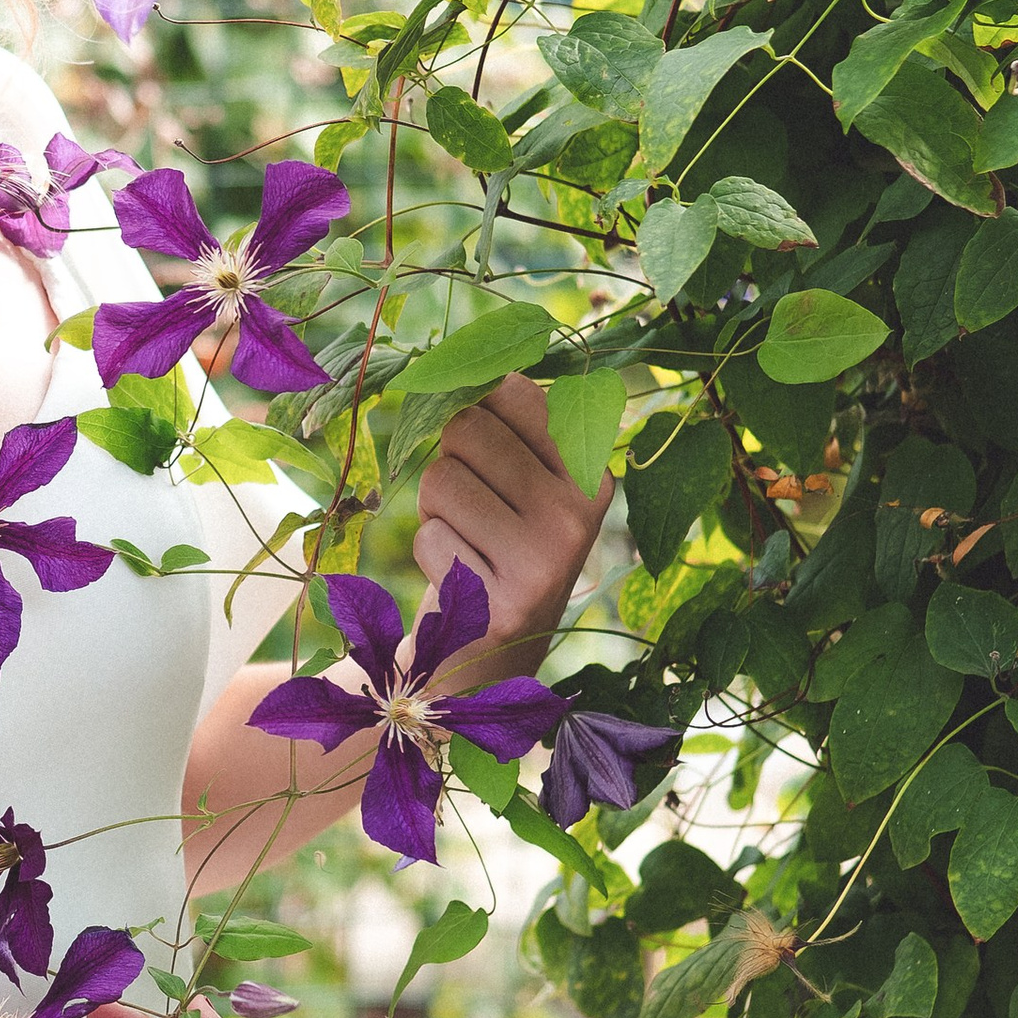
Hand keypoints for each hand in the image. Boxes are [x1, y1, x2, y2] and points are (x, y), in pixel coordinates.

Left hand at [413, 369, 609, 649]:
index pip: (510, 391)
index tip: (486, 454)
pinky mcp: (504, 604)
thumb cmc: (495, 547)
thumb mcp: (520, 484)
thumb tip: (451, 364)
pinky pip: (428, 537)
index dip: (474, 412)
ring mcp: (545, 562)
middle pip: (467, 428)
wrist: (493, 653)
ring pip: (440, 479)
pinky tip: (461, 578)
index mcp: (588, 472)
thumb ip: (502, 425)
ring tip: (466, 542)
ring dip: (435, 511)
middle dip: (449, 464)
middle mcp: (578, 513)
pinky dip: (431, 554)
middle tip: (472, 509)